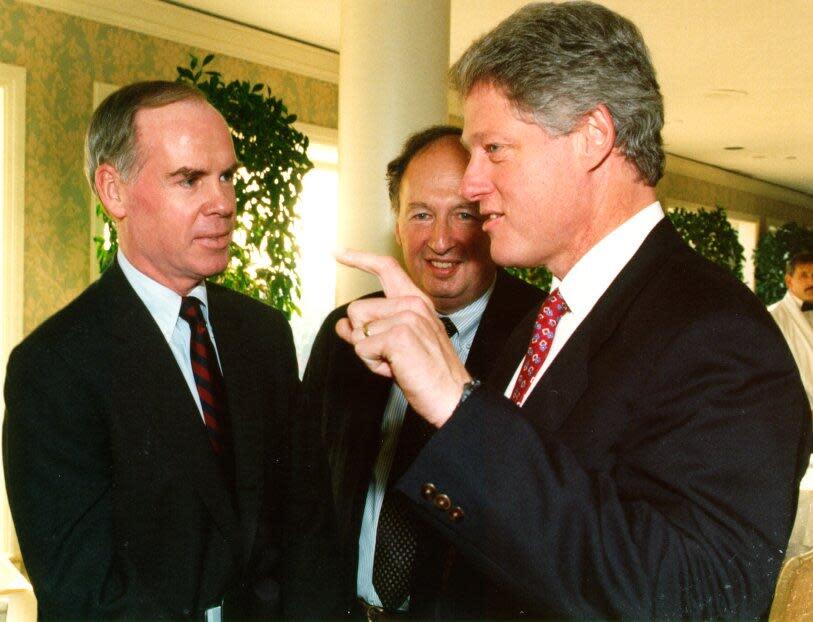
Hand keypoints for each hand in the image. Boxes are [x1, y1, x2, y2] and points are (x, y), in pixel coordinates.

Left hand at [334, 249, 471, 426]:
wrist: (451, 397)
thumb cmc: (427, 374)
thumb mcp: (395, 346)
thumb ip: (370, 331)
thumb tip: (341, 325)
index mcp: (416, 302)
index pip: (386, 268)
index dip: (359, 258)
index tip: (338, 252)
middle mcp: (413, 304)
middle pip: (357, 310)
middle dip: (362, 338)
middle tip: (390, 356)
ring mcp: (407, 317)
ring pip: (356, 330)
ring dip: (368, 354)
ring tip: (396, 363)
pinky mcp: (399, 335)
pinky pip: (361, 348)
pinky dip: (372, 364)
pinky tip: (396, 369)